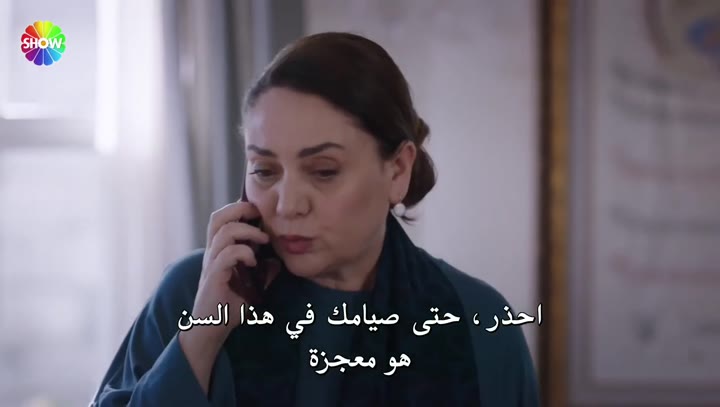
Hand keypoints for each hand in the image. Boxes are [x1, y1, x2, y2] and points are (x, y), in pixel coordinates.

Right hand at [184, 200, 278, 346]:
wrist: (212, 328)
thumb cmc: (229, 306)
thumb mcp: (252, 285)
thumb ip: (263, 272)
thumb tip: (277, 261)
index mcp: (219, 250)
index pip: (223, 218)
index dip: (239, 209)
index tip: (259, 213)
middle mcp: (212, 253)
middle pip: (217, 217)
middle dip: (239, 209)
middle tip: (259, 215)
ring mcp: (211, 263)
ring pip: (223, 232)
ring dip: (247, 231)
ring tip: (263, 240)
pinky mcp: (213, 276)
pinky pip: (226, 254)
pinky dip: (243, 252)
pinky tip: (253, 261)